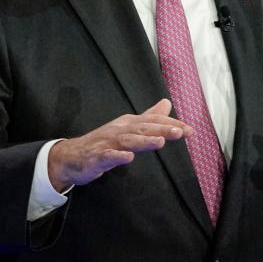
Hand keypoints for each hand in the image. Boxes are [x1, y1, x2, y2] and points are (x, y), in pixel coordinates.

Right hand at [47, 99, 191, 191]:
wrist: (72, 156)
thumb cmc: (103, 142)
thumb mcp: (128, 128)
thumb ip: (149, 117)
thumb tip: (167, 104)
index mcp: (128, 124)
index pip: (152, 122)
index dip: (171, 125)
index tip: (190, 130)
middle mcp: (119, 130)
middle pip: (142, 129)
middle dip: (161, 129)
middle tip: (180, 132)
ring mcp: (107, 143)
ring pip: (127, 140)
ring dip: (143, 140)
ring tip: (160, 141)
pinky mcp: (96, 157)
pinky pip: (107, 156)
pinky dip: (117, 156)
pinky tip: (128, 158)